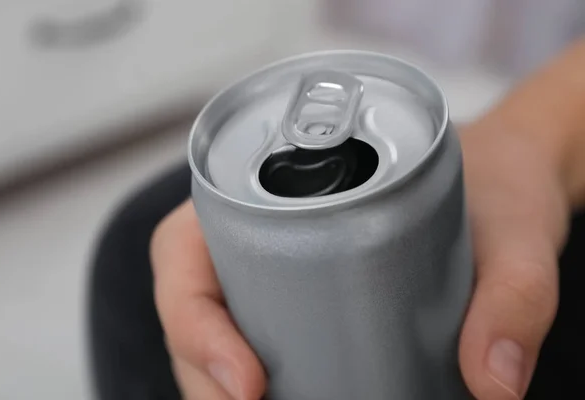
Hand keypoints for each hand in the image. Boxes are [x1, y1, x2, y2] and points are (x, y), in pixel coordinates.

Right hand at [150, 124, 568, 399]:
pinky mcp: (301, 289)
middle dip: (200, 368)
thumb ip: (514, 294)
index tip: (246, 381)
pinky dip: (244, 375)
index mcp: (275, 182)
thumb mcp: (511, 228)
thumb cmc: (492, 178)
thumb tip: (490, 386)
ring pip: (211, 322)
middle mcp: (261, 222)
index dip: (193, 320)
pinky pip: (248, 330)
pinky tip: (281, 396)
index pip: (187, 250)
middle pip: (191, 300)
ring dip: (215, 379)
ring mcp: (276, 259)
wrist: (502, 177)